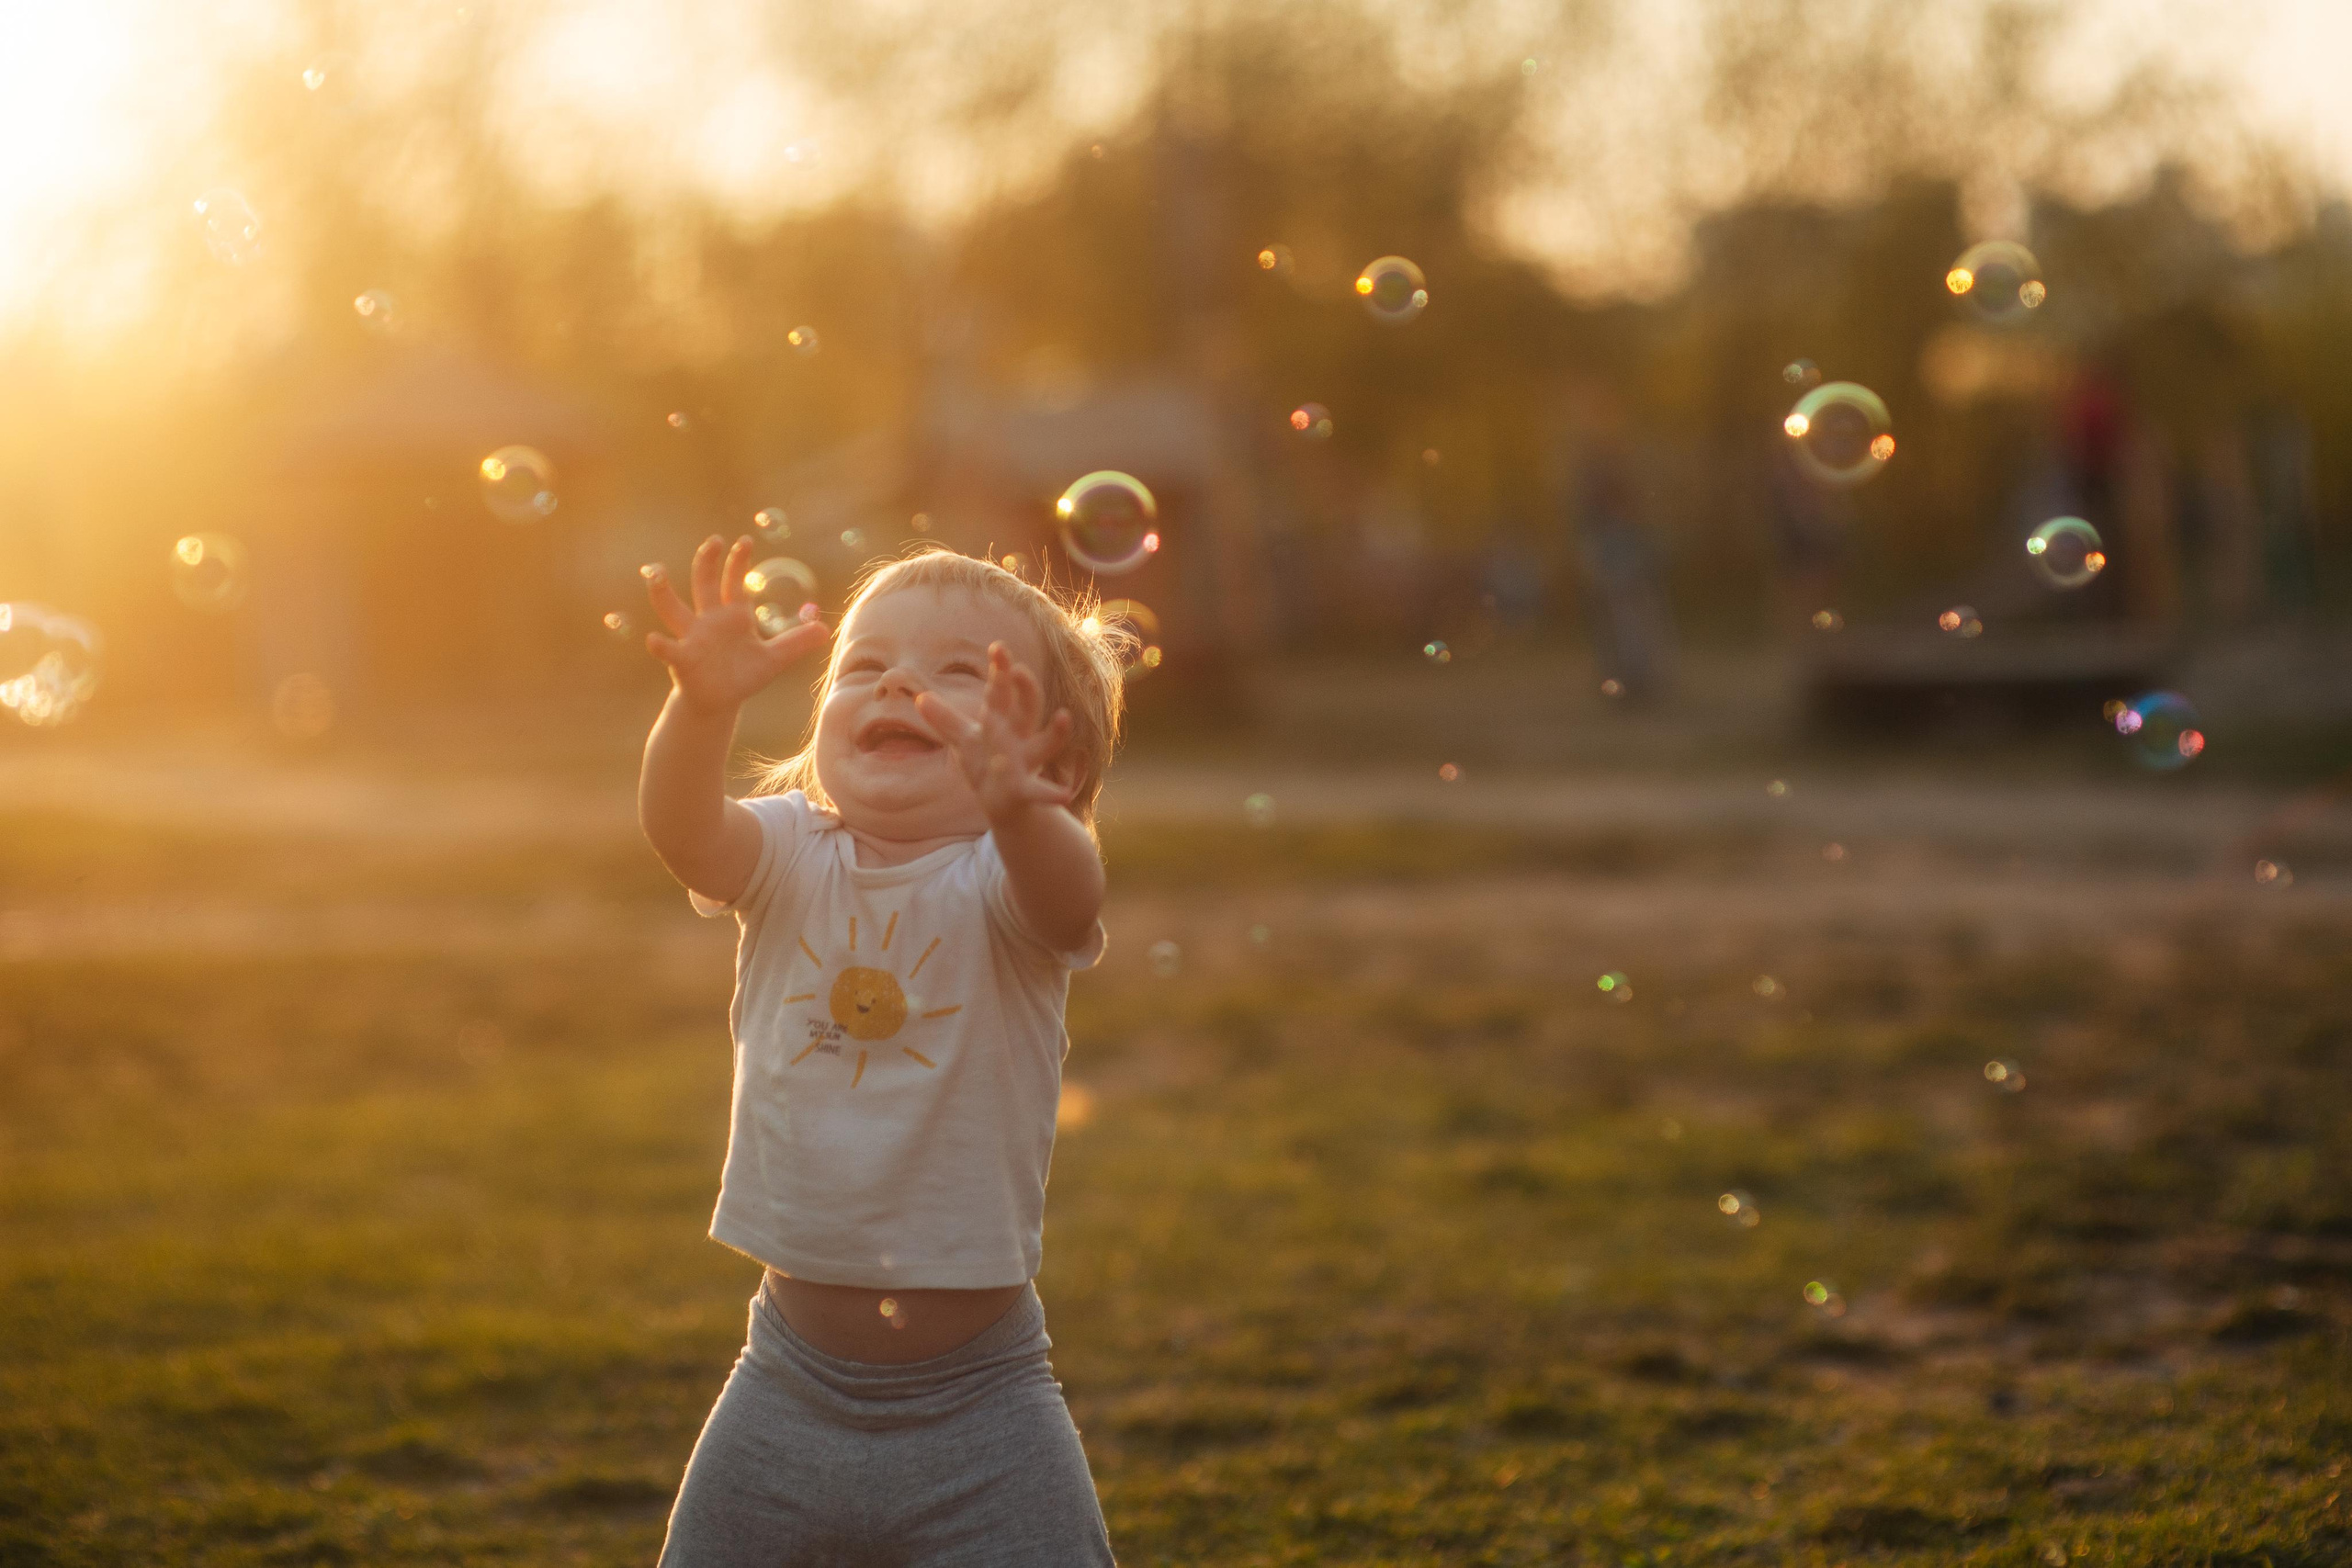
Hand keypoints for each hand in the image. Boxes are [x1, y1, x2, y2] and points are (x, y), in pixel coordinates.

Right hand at [642, 535, 830, 714]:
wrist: (718, 701)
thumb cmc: (742, 675)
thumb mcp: (774, 659)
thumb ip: (797, 642)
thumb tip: (826, 629)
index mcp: (732, 615)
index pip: (734, 582)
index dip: (738, 561)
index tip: (745, 540)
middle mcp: (708, 620)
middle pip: (704, 584)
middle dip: (708, 562)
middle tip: (714, 541)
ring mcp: (692, 637)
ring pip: (672, 609)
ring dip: (662, 592)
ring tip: (656, 573)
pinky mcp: (682, 659)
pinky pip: (669, 650)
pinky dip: (660, 645)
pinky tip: (653, 640)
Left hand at [916, 643, 1075, 824]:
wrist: (1008, 806)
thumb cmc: (989, 767)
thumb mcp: (966, 742)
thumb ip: (946, 720)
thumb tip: (919, 697)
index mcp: (1005, 723)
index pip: (1001, 692)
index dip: (1001, 671)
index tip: (997, 647)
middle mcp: (1021, 738)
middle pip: (1027, 709)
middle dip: (1026, 689)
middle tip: (1019, 669)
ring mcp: (1027, 763)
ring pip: (1044, 745)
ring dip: (1056, 734)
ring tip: (1064, 717)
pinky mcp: (1026, 790)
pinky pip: (1040, 791)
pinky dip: (1051, 793)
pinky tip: (1063, 795)